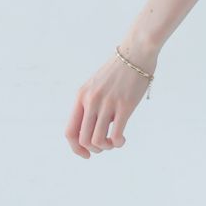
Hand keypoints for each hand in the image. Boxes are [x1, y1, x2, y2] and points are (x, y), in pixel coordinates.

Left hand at [65, 42, 157, 157]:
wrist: (136, 51)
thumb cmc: (119, 70)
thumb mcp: (96, 85)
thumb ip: (91, 104)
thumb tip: (93, 128)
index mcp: (81, 96)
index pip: (69, 131)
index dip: (75, 148)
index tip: (87, 153)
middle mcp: (91, 100)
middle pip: (83, 139)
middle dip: (94, 149)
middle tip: (106, 145)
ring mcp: (107, 103)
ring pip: (98, 140)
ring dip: (106, 147)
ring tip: (115, 141)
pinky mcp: (125, 105)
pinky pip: (116, 134)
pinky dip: (118, 143)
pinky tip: (123, 139)